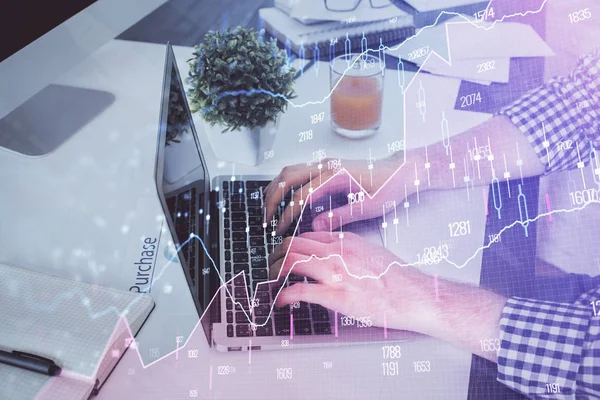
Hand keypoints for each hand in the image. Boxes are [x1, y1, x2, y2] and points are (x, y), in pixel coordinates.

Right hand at [264, 152, 419, 234]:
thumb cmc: (390, 187)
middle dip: (273, 199)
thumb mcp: (369, 207)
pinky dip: (285, 183)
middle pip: (287, 178)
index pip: (301, 195)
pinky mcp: (327, 166)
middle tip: (266, 221)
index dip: (287, 215)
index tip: (280, 230)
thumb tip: (315, 227)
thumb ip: (340, 216)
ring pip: (290, 171)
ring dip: (275, 189)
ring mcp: (326, 163)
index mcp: (335, 175)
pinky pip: (298, 171)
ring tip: (268, 209)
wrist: (402, 170)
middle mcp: (327, 165)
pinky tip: (283, 198)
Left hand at [268, 231, 436, 333]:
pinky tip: (281, 301)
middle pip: (293, 244)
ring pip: (290, 261)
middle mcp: (337, 251)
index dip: (292, 244)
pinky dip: (283, 296)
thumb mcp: (373, 252)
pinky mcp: (335, 295)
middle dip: (276, 254)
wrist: (416, 296)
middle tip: (271, 265)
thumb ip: (351, 251)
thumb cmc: (400, 279)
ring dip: (274, 270)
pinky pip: (299, 291)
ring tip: (270, 280)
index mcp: (347, 240)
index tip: (286, 253)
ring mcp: (335, 272)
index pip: (308, 234)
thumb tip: (336, 258)